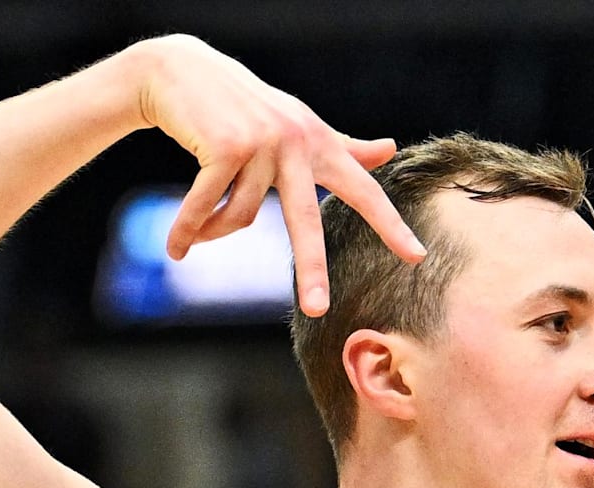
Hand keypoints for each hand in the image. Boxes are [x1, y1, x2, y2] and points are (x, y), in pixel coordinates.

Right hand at [122, 34, 425, 315]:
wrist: (181, 71)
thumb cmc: (244, 105)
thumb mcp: (297, 123)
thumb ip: (343, 145)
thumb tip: (391, 147)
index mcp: (319, 142)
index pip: (362, 190)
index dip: (389, 225)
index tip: (417, 256)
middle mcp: (295, 142)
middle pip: (305, 219)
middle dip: (311, 268)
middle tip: (316, 311)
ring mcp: (260, 143)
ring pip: (239, 218)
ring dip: (212, 233)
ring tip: (193, 238)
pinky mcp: (225, 147)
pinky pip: (208, 207)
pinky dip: (189, 230)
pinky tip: (176, 249)